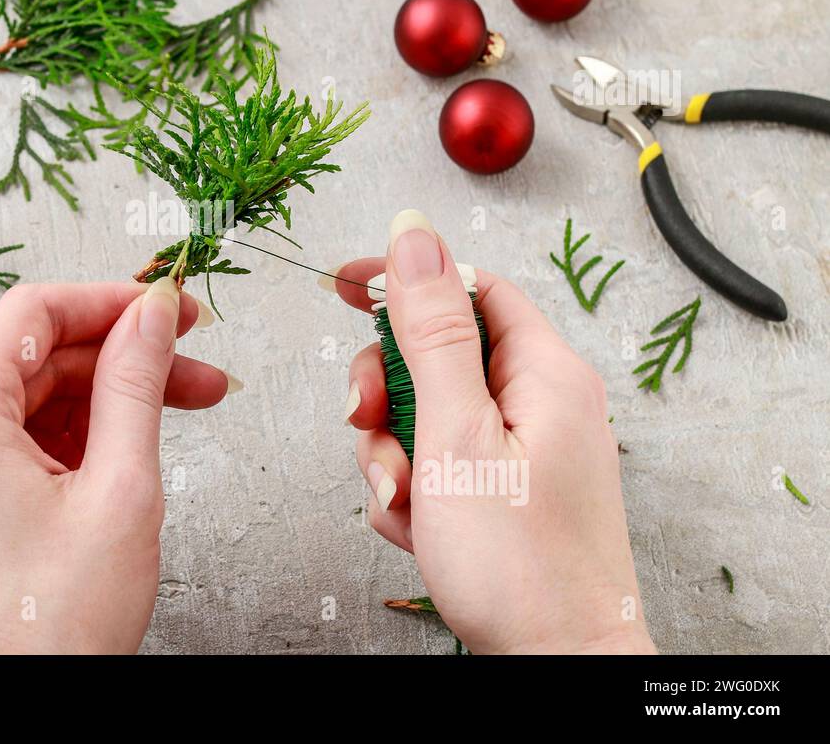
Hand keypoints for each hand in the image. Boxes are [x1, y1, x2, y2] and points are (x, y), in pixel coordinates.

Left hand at [0, 280, 231, 653]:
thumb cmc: (49, 627)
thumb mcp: (118, 490)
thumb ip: (136, 385)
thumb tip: (153, 314)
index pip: (35, 311)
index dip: (113, 300)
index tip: (173, 307)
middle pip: (35, 356)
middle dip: (123, 357)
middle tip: (198, 369)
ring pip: (28, 401)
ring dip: (105, 399)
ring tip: (183, 411)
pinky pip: (12, 442)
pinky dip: (72, 438)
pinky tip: (128, 449)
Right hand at [333, 209, 653, 653]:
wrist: (558, 664)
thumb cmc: (520, 564)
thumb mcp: (456, 434)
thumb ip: (431, 332)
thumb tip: (415, 238)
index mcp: (545, 371)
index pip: (468, 287)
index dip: (404, 282)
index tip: (344, 286)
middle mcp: (541, 401)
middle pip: (437, 354)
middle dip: (387, 393)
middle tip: (366, 424)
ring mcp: (524, 447)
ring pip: (427, 414)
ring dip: (394, 455)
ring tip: (405, 502)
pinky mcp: (506, 487)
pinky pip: (440, 462)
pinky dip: (415, 491)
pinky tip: (420, 529)